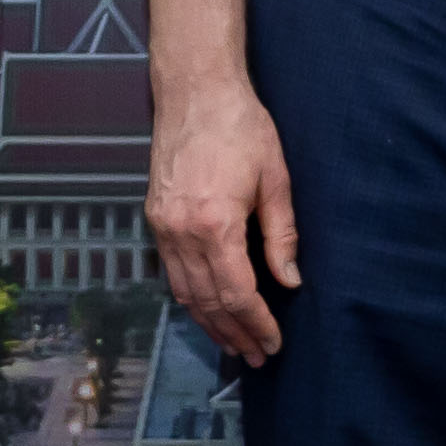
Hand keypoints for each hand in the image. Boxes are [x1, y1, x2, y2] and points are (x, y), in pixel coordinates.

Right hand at [147, 66, 298, 367]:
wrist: (194, 90)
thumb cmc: (240, 126)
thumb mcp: (275, 178)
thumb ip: (282, 234)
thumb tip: (289, 280)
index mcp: (215, 224)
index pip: (237, 293)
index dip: (256, 323)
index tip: (273, 343)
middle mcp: (181, 232)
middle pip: (207, 301)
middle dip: (234, 333)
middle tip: (257, 356)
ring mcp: (162, 226)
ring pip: (184, 292)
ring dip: (210, 323)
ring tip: (235, 344)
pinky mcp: (155, 217)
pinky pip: (171, 271)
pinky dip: (190, 297)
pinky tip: (208, 309)